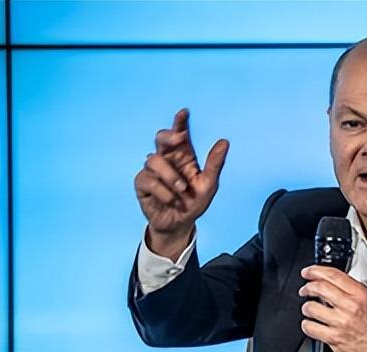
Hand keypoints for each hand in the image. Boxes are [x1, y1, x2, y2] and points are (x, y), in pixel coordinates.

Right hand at [134, 108, 228, 259]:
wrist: (180, 224)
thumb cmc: (194, 203)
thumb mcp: (209, 184)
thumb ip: (215, 163)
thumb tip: (224, 142)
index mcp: (183, 156)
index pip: (180, 134)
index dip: (180, 122)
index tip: (184, 112)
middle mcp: (167, 159)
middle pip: (160, 138)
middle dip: (168, 135)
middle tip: (179, 138)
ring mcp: (153, 171)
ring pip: (154, 160)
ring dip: (171, 176)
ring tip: (182, 191)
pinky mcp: (143, 184)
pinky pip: (148, 180)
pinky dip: (163, 191)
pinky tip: (171, 200)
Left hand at [299, 265, 366, 351]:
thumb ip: (353, 289)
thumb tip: (334, 281)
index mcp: (360, 295)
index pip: (333, 275)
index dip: (315, 271)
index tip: (309, 272)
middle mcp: (350, 307)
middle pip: (319, 288)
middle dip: (307, 287)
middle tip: (304, 290)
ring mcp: (340, 323)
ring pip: (311, 308)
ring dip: (306, 307)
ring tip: (309, 309)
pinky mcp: (333, 338)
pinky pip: (310, 328)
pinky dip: (307, 325)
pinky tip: (311, 324)